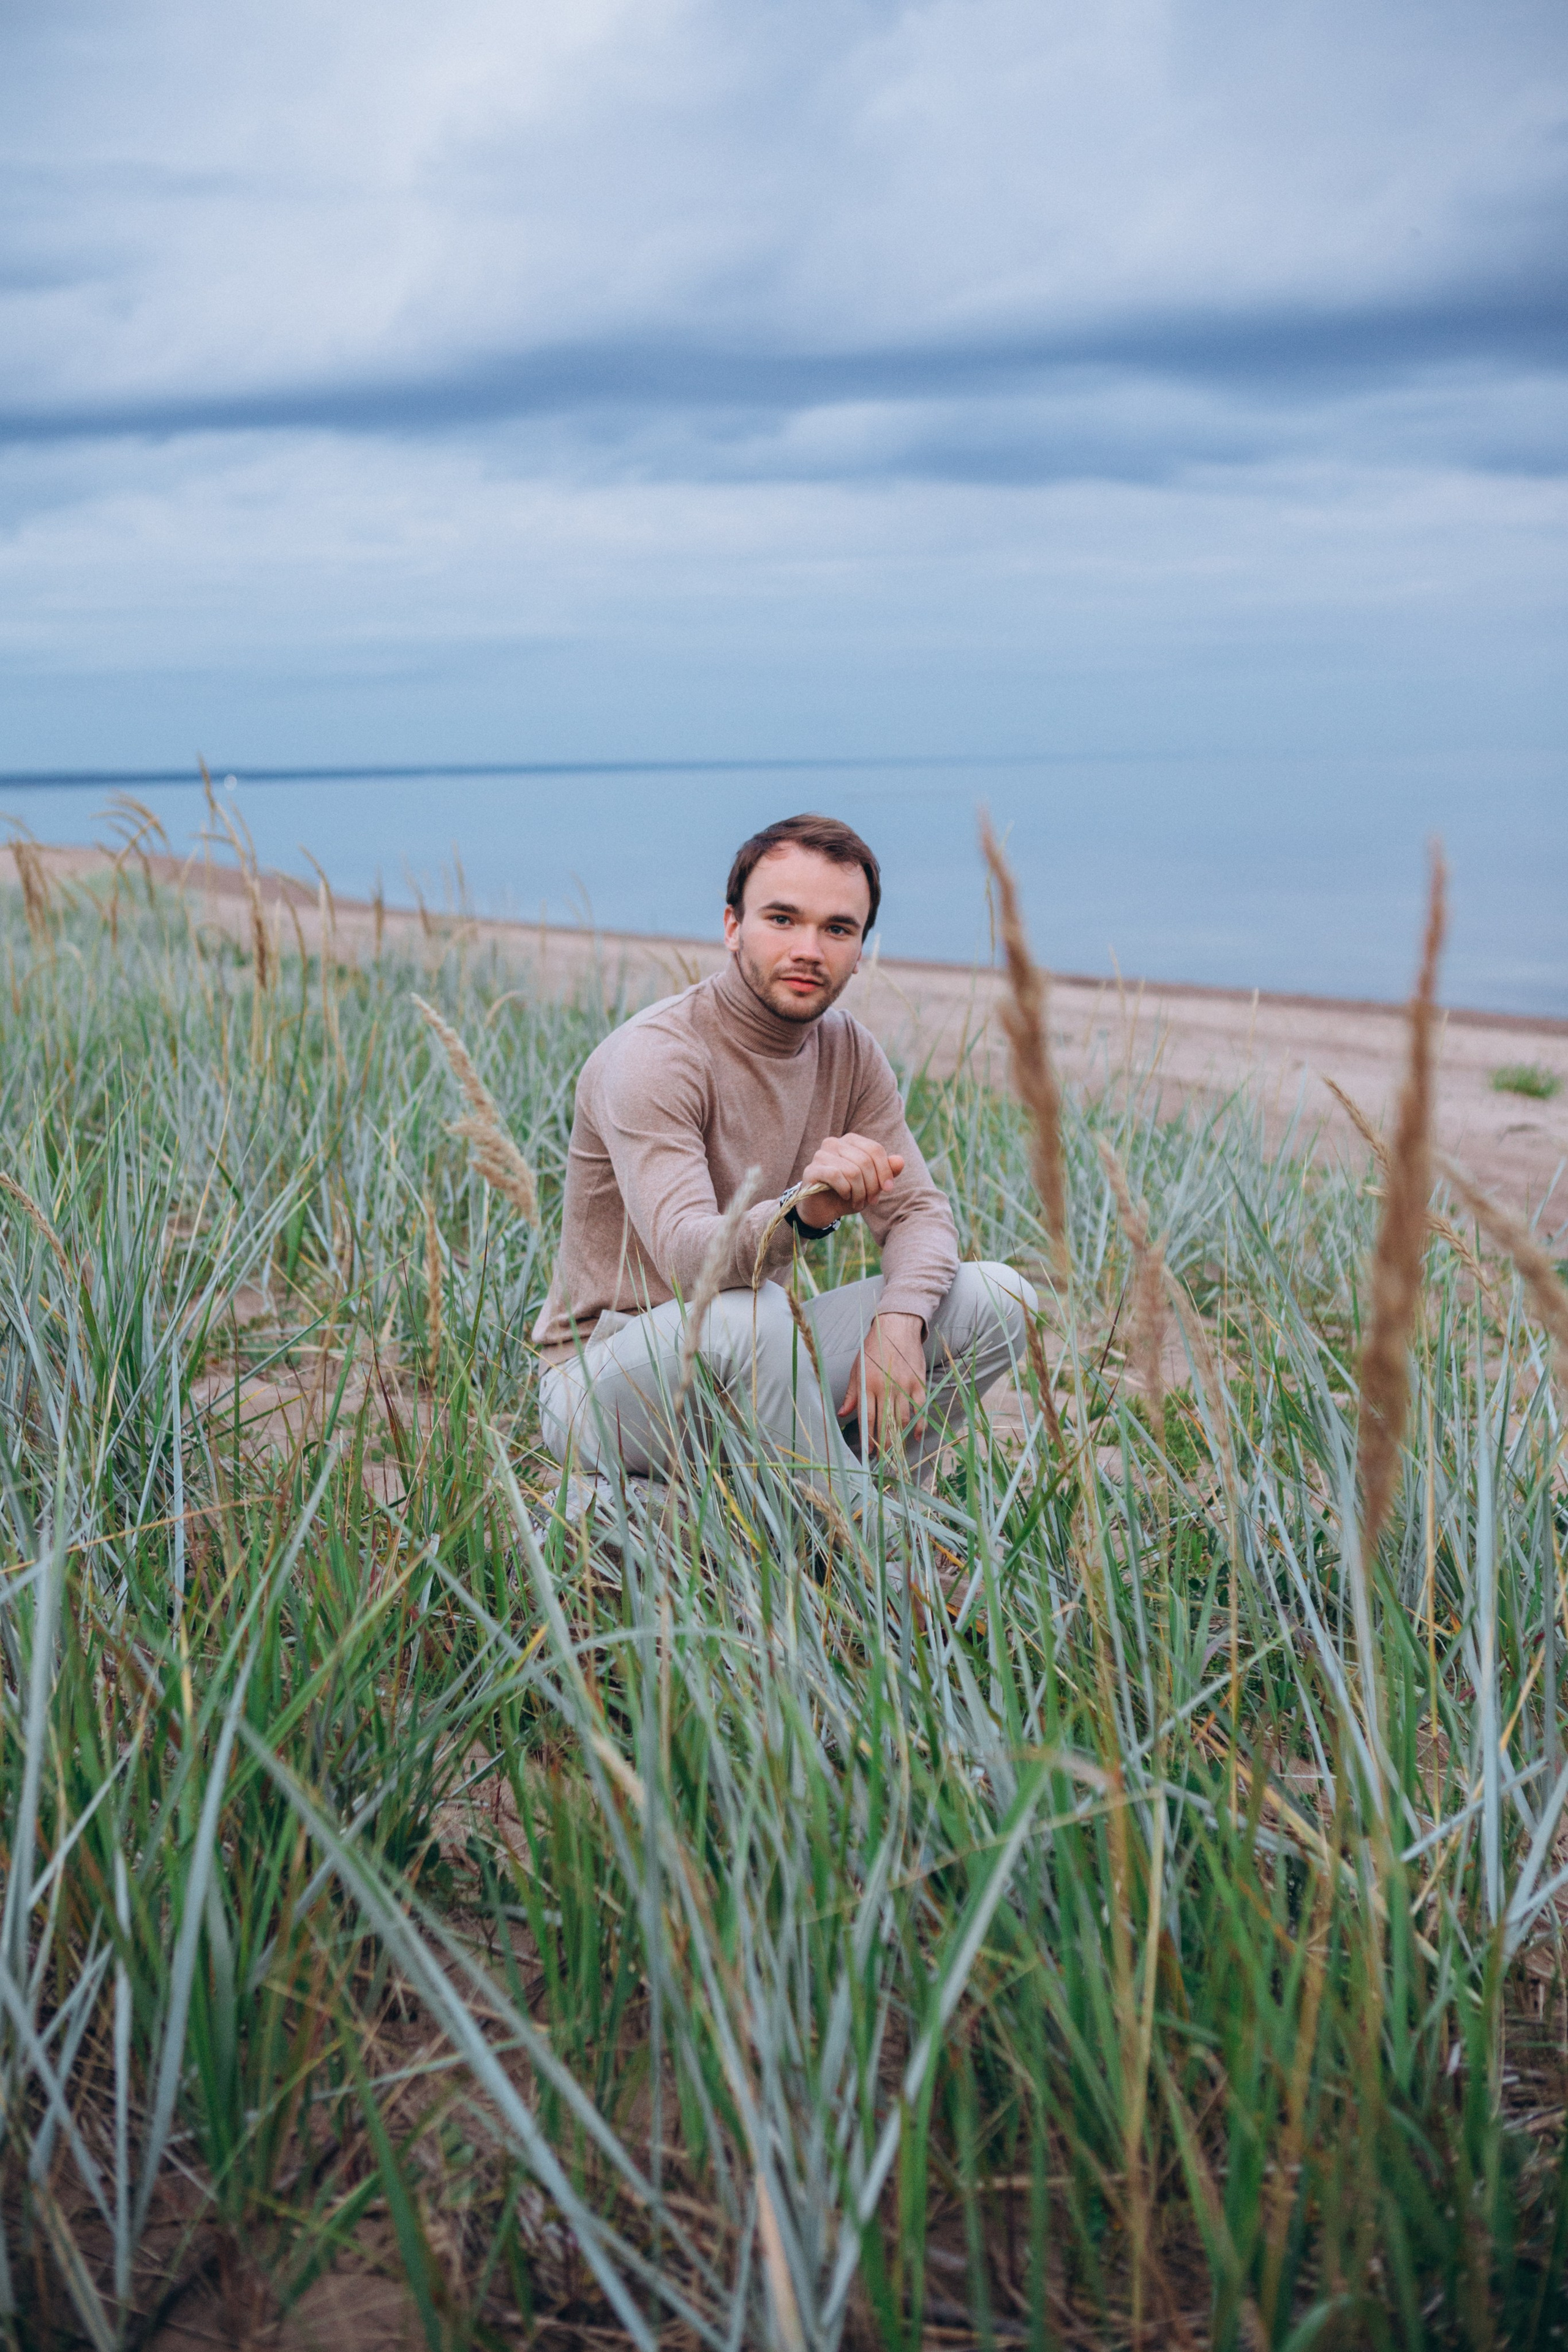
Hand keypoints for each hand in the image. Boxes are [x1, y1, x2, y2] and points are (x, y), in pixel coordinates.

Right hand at [795, 1132, 904, 1227]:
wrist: (823, 1210)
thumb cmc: (849, 1193)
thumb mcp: (872, 1183)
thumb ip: (887, 1171)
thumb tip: (900, 1161)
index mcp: (851, 1141)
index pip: (875, 1149)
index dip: (885, 1170)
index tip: (888, 1189)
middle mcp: (834, 1143)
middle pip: (865, 1161)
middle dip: (872, 1185)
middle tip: (871, 1200)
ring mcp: (820, 1155)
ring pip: (852, 1171)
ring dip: (860, 1192)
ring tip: (858, 1202)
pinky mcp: (811, 1170)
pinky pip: (836, 1177)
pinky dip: (846, 1191)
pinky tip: (845, 1197)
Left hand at [839, 1311, 927, 1454]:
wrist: (896, 1328)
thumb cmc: (873, 1349)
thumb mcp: (857, 1369)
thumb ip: (851, 1394)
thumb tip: (840, 1414)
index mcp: (867, 1384)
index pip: (866, 1417)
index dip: (867, 1437)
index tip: (868, 1451)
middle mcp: (884, 1387)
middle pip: (884, 1423)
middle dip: (883, 1443)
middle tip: (883, 1458)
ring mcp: (903, 1386)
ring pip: (902, 1419)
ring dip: (899, 1437)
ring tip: (896, 1451)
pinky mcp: (917, 1383)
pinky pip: (919, 1409)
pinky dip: (918, 1424)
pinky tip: (916, 1436)